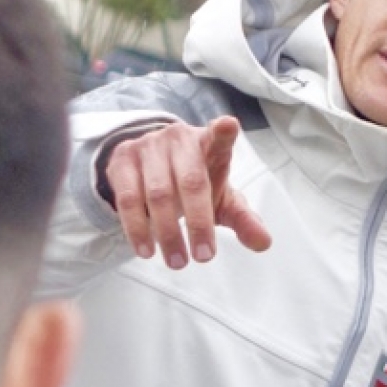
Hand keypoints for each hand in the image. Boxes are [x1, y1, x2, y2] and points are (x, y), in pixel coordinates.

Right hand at [102, 117, 274, 268]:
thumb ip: (243, 219)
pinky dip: (137, 228)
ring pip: (157, 194)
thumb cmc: (196, 181)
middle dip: (199, 223)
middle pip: (191, 182)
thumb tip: (264, 243)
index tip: (228, 126)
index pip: (219, 136)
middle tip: (203, 257)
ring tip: (177, 261)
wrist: (152, 165)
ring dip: (167, 233)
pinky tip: (146, 249)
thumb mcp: (222, 199)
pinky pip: (127, 199)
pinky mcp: (123, 159)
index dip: (224, 131)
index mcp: (210, 145)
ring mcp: (149, 147)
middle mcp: (180, 140)